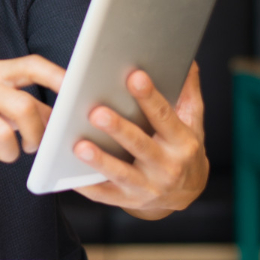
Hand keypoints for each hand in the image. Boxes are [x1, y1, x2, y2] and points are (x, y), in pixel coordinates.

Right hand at [0, 55, 64, 163]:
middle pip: (23, 107)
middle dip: (35, 134)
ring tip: (2, 151)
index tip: (75, 88)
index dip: (56, 75)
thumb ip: (26, 106)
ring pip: (4, 135)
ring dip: (9, 152)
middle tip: (32, 146)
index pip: (31, 66)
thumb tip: (61, 121)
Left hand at [74, 63, 208, 218]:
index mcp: (182, 142)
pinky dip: (86, 185)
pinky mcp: (128, 200)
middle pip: (140, 145)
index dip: (150, 97)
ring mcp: (147, 187)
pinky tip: (67, 172)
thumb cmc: (183, 148)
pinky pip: (104, 194)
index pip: (164, 116)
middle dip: (119, 129)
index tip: (134, 76)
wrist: (187, 193)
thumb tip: (187, 60)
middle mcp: (167, 166)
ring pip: (121, 173)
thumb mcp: (192, 121)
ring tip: (79, 145)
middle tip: (97, 112)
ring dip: (100, 160)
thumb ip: (187, 92)